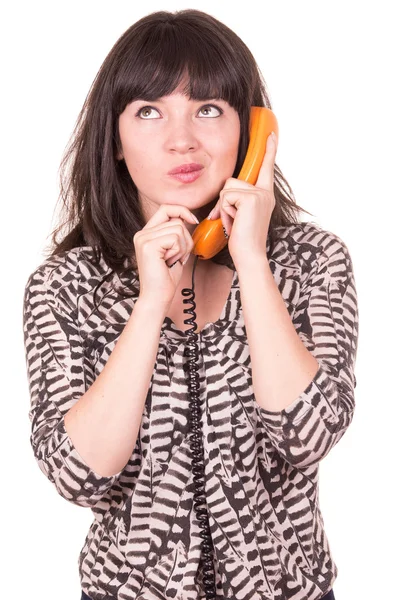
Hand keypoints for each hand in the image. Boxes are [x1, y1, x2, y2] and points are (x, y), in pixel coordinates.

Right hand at [133, 205, 196, 307]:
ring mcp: (143, 238)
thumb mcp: (173, 250)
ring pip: (178, 229)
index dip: (182, 211)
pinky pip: (175, 238)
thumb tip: (190, 218)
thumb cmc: (166, 277)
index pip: (166, 208)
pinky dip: (179, 251)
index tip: (194, 221)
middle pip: (176, 220)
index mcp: (146, 233)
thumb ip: (176, 234)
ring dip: (182, 247)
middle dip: (185, 240)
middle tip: (177, 257)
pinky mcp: (148, 245)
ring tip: (172, 261)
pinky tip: (170, 262)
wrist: (157, 297)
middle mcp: (141, 233)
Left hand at [207, 131, 277, 268]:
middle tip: (232, 221)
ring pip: (227, 188)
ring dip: (224, 208)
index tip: (271, 134)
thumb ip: (239, 200)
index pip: (266, 168)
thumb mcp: (242, 215)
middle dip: (225, 202)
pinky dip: (224, 211)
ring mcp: (259, 194)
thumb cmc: (243, 240)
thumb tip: (226, 194)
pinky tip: (234, 223)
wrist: (249, 255)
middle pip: (232, 181)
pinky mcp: (251, 198)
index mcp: (265, 195)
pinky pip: (226, 196)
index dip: (269, 150)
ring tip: (234, 223)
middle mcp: (265, 192)